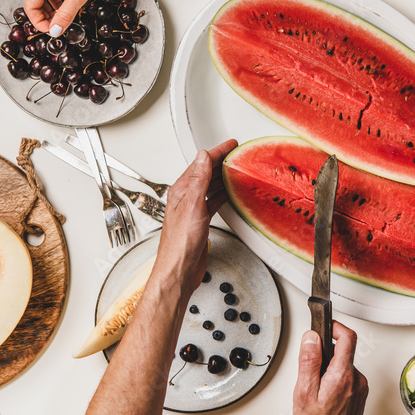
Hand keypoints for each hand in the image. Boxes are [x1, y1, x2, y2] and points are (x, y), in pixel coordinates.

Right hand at [25, 0, 112, 36]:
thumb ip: (65, 15)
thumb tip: (55, 30)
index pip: (30, 6)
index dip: (39, 22)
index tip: (52, 31)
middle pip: (37, 3)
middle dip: (48, 17)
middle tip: (60, 28)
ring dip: (55, 10)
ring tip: (67, 20)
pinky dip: (61, 2)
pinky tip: (70, 8)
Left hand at [153, 140, 236, 294]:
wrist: (179, 269)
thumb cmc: (180, 243)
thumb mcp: (192, 206)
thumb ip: (198, 181)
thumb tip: (202, 157)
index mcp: (181, 191)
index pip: (201, 164)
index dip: (217, 152)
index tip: (230, 145)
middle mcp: (186, 198)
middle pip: (206, 172)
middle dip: (221, 161)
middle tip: (235, 153)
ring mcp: (193, 209)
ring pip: (210, 186)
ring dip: (223, 176)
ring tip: (235, 169)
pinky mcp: (201, 221)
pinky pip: (214, 200)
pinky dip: (223, 194)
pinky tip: (229, 193)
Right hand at [293, 322, 368, 414]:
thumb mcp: (304, 392)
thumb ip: (309, 361)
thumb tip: (312, 338)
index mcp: (343, 375)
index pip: (347, 337)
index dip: (335, 326)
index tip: (325, 325)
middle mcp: (356, 380)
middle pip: (345, 351)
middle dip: (327, 352)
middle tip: (311, 363)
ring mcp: (360, 388)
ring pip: (345, 365)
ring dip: (331, 368)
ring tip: (316, 386)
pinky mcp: (359, 395)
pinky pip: (348, 378)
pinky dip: (336, 379)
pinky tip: (325, 393)